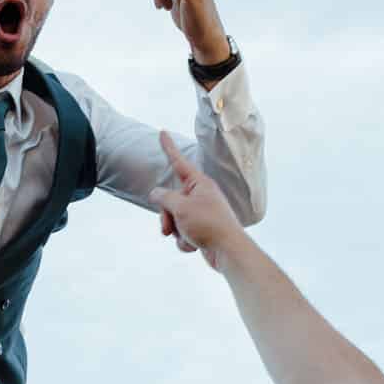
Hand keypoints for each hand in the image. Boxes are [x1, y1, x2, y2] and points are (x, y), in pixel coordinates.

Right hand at [155, 131, 245, 263]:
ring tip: (185, 237)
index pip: (179, 162)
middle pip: (170, 200)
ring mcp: (200, 213)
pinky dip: (184, 241)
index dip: (169, 148)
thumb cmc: (208, 224)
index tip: (162, 132)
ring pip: (174, 218)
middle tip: (167, 227)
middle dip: (166, 216)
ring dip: (175, 230)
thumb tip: (156, 193)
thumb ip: (164, 197)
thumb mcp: (180, 207)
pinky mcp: (201, 230)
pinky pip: (182, 233)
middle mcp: (200, 195)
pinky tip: (194, 245)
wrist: (227, 251)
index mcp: (199, 184)